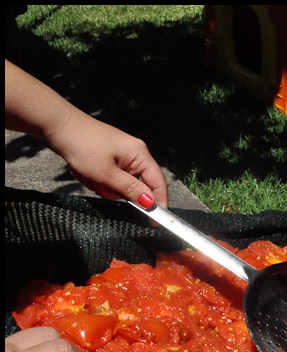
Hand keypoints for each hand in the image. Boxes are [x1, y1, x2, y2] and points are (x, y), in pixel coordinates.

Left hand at [5, 60, 167, 207]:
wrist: (59, 127)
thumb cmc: (82, 145)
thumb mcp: (107, 174)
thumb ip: (131, 190)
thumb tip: (150, 203)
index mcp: (140, 154)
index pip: (158, 183)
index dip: (158, 203)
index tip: (155, 221)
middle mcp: (134, 154)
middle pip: (137, 187)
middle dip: (118, 191)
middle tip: (101, 184)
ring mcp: (122, 156)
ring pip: (121, 186)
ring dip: (105, 187)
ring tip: (91, 175)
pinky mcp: (110, 159)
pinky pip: (111, 180)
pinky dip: (99, 181)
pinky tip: (87, 172)